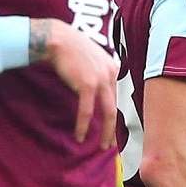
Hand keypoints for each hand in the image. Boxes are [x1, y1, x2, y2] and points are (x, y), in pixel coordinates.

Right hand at [30, 17, 119, 147]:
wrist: (59, 39)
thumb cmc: (73, 50)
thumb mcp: (96, 61)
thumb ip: (104, 75)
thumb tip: (104, 94)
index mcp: (116, 70)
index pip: (125, 99)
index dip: (126, 118)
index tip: (122, 132)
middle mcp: (113, 75)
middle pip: (121, 109)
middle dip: (118, 130)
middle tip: (115, 145)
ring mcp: (101, 80)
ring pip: (108, 114)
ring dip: (105, 133)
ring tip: (102, 146)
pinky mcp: (86, 84)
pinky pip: (87, 111)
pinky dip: (83, 126)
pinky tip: (80, 136)